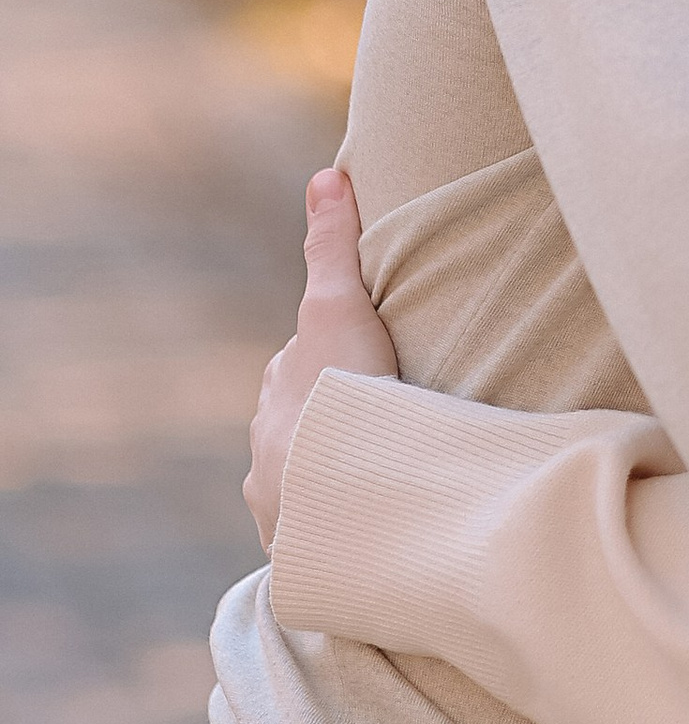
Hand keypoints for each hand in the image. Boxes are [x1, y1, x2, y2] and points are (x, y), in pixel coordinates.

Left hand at [245, 169, 396, 550]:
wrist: (332, 493)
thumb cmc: (338, 397)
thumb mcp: (340, 309)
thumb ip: (333, 249)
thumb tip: (326, 172)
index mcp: (278, 394)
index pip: (299, 366)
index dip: (331, 357)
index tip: (365, 359)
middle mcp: (268, 449)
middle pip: (300, 425)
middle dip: (330, 422)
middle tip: (383, 420)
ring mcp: (281, 504)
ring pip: (307, 480)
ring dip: (335, 478)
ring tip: (384, 480)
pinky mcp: (302, 551)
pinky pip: (320, 533)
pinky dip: (341, 526)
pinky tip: (371, 530)